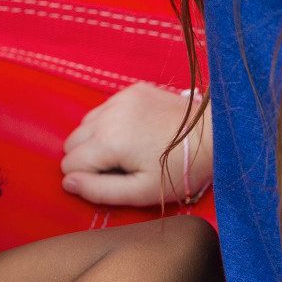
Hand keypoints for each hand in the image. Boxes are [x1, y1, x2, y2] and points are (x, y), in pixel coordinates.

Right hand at [61, 84, 210, 206]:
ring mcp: (120, 98)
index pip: (70, 163)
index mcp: (108, 142)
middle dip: (87, 158)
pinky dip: (109, 122)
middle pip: (72, 141)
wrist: (213, 136)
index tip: (110, 181)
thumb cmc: (179, 170)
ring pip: (85, 123)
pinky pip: (104, 108)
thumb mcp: (141, 192)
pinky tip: (133, 132)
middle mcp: (108, 114)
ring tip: (125, 151)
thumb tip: (67, 183)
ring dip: (95, 139)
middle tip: (117, 168)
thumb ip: (99, 190)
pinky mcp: (132, 90)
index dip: (84, 178)